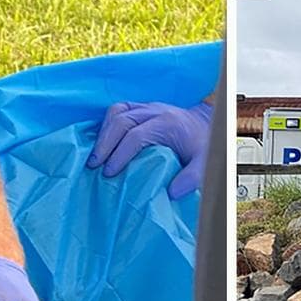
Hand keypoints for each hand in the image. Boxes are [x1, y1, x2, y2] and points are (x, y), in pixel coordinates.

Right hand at [87, 101, 211, 198]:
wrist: (206, 125)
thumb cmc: (202, 146)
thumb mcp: (203, 163)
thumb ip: (192, 178)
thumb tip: (172, 193)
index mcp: (168, 124)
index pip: (137, 136)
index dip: (120, 154)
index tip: (110, 173)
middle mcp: (155, 111)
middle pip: (122, 121)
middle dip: (105, 144)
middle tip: (94, 165)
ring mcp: (147, 107)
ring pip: (116, 111)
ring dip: (103, 133)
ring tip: (95, 155)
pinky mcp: (141, 107)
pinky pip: (119, 109)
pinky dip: (107, 124)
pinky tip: (102, 141)